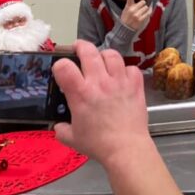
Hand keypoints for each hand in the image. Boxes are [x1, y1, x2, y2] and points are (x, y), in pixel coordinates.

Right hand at [53, 41, 149, 166]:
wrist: (126, 147)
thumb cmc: (99, 144)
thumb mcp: (72, 138)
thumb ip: (61, 129)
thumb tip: (58, 126)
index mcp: (81, 93)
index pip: (64, 66)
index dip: (59, 64)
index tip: (61, 69)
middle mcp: (99, 82)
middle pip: (89, 51)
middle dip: (80, 46)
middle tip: (78, 49)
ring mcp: (119, 81)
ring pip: (111, 54)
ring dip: (104, 55)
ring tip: (101, 60)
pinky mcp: (135, 85)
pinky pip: (131, 68)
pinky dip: (125, 69)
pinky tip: (122, 76)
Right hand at [120, 0, 151, 30]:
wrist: (125, 29)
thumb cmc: (125, 20)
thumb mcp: (125, 11)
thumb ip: (131, 5)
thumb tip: (140, 1)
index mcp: (128, 7)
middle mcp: (132, 10)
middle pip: (143, 2)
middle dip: (143, 5)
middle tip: (140, 9)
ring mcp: (136, 15)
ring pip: (146, 7)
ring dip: (145, 10)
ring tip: (141, 14)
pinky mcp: (140, 19)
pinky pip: (148, 13)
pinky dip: (148, 12)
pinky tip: (146, 14)